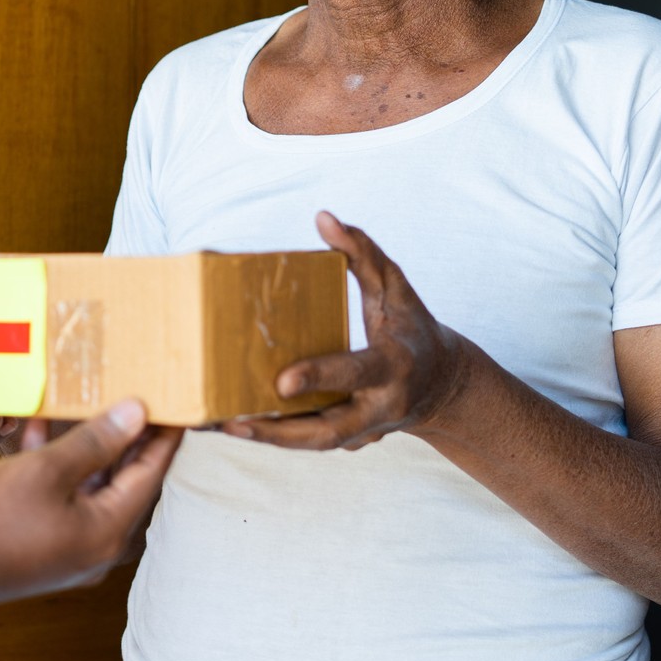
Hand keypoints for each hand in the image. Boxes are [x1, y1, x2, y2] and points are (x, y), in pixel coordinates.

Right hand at [0, 400, 181, 604]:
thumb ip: (96, 441)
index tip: (175, 405)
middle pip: (127, 485)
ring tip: (94, 408)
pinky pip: (67, 502)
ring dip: (92, 452)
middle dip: (131, 441)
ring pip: (95, 492)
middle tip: (140, 401)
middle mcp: (100, 548)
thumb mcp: (46, 470)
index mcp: (110, 531)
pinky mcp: (48, 548)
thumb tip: (137, 414)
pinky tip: (41, 435)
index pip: (152, 475)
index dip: (164, 436)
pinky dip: (61, 472)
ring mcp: (74, 551)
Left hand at [224, 211, 473, 451]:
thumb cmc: (412, 326)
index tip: (283, 381)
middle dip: (280, 432)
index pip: (356, 371)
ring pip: (315, 443)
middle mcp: (381, 405)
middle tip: (232, 423)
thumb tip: (323, 217)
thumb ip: (362, 252)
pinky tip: (232, 425)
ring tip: (217, 425)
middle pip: (329, 429)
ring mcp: (368, 431)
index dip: (322, 376)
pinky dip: (274, 437)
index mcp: (394, 365)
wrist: (443, 384)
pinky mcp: (352, 441)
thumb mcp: (395, 286)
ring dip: (267, 440)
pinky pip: (311, 441)